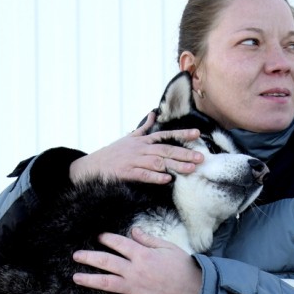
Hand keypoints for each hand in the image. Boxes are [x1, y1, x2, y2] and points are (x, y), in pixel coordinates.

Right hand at [69, 111, 204, 184]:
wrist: (92, 166)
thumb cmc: (113, 153)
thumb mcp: (129, 138)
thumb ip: (144, 128)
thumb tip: (153, 113)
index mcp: (143, 141)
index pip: (166, 135)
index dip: (182, 135)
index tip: (198, 135)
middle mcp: (140, 149)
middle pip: (166, 150)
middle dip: (184, 154)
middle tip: (201, 158)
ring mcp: (134, 160)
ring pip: (158, 162)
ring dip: (175, 166)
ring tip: (190, 170)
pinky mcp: (126, 173)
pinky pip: (143, 175)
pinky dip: (155, 176)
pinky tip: (167, 179)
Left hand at [72, 227, 202, 293]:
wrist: (194, 291)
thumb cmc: (183, 267)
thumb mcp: (168, 247)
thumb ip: (148, 239)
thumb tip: (133, 230)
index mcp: (142, 254)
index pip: (118, 243)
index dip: (106, 239)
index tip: (97, 237)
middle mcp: (134, 270)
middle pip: (106, 261)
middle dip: (88, 258)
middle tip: (76, 256)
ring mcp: (134, 287)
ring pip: (106, 283)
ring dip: (89, 280)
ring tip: (75, 277)